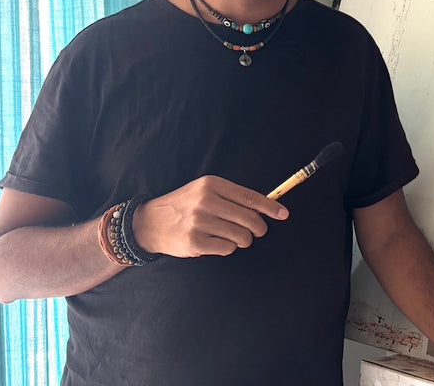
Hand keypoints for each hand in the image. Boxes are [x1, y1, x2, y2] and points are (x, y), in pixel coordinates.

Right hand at [131, 175, 287, 257]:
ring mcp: (199, 222)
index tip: (284, 214)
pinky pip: (227, 248)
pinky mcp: (195, 242)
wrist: (150, 222)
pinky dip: (227, 248)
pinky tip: (216, 242)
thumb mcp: (205, 191)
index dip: (270, 207)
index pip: (250, 196)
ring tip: (233, 237)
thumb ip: (232, 198)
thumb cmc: (185, 206)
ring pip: (241, 236)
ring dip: (243, 240)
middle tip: (256, 231)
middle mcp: (205, 201)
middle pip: (249, 218)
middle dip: (258, 228)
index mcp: (211, 184)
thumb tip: (265, 208)